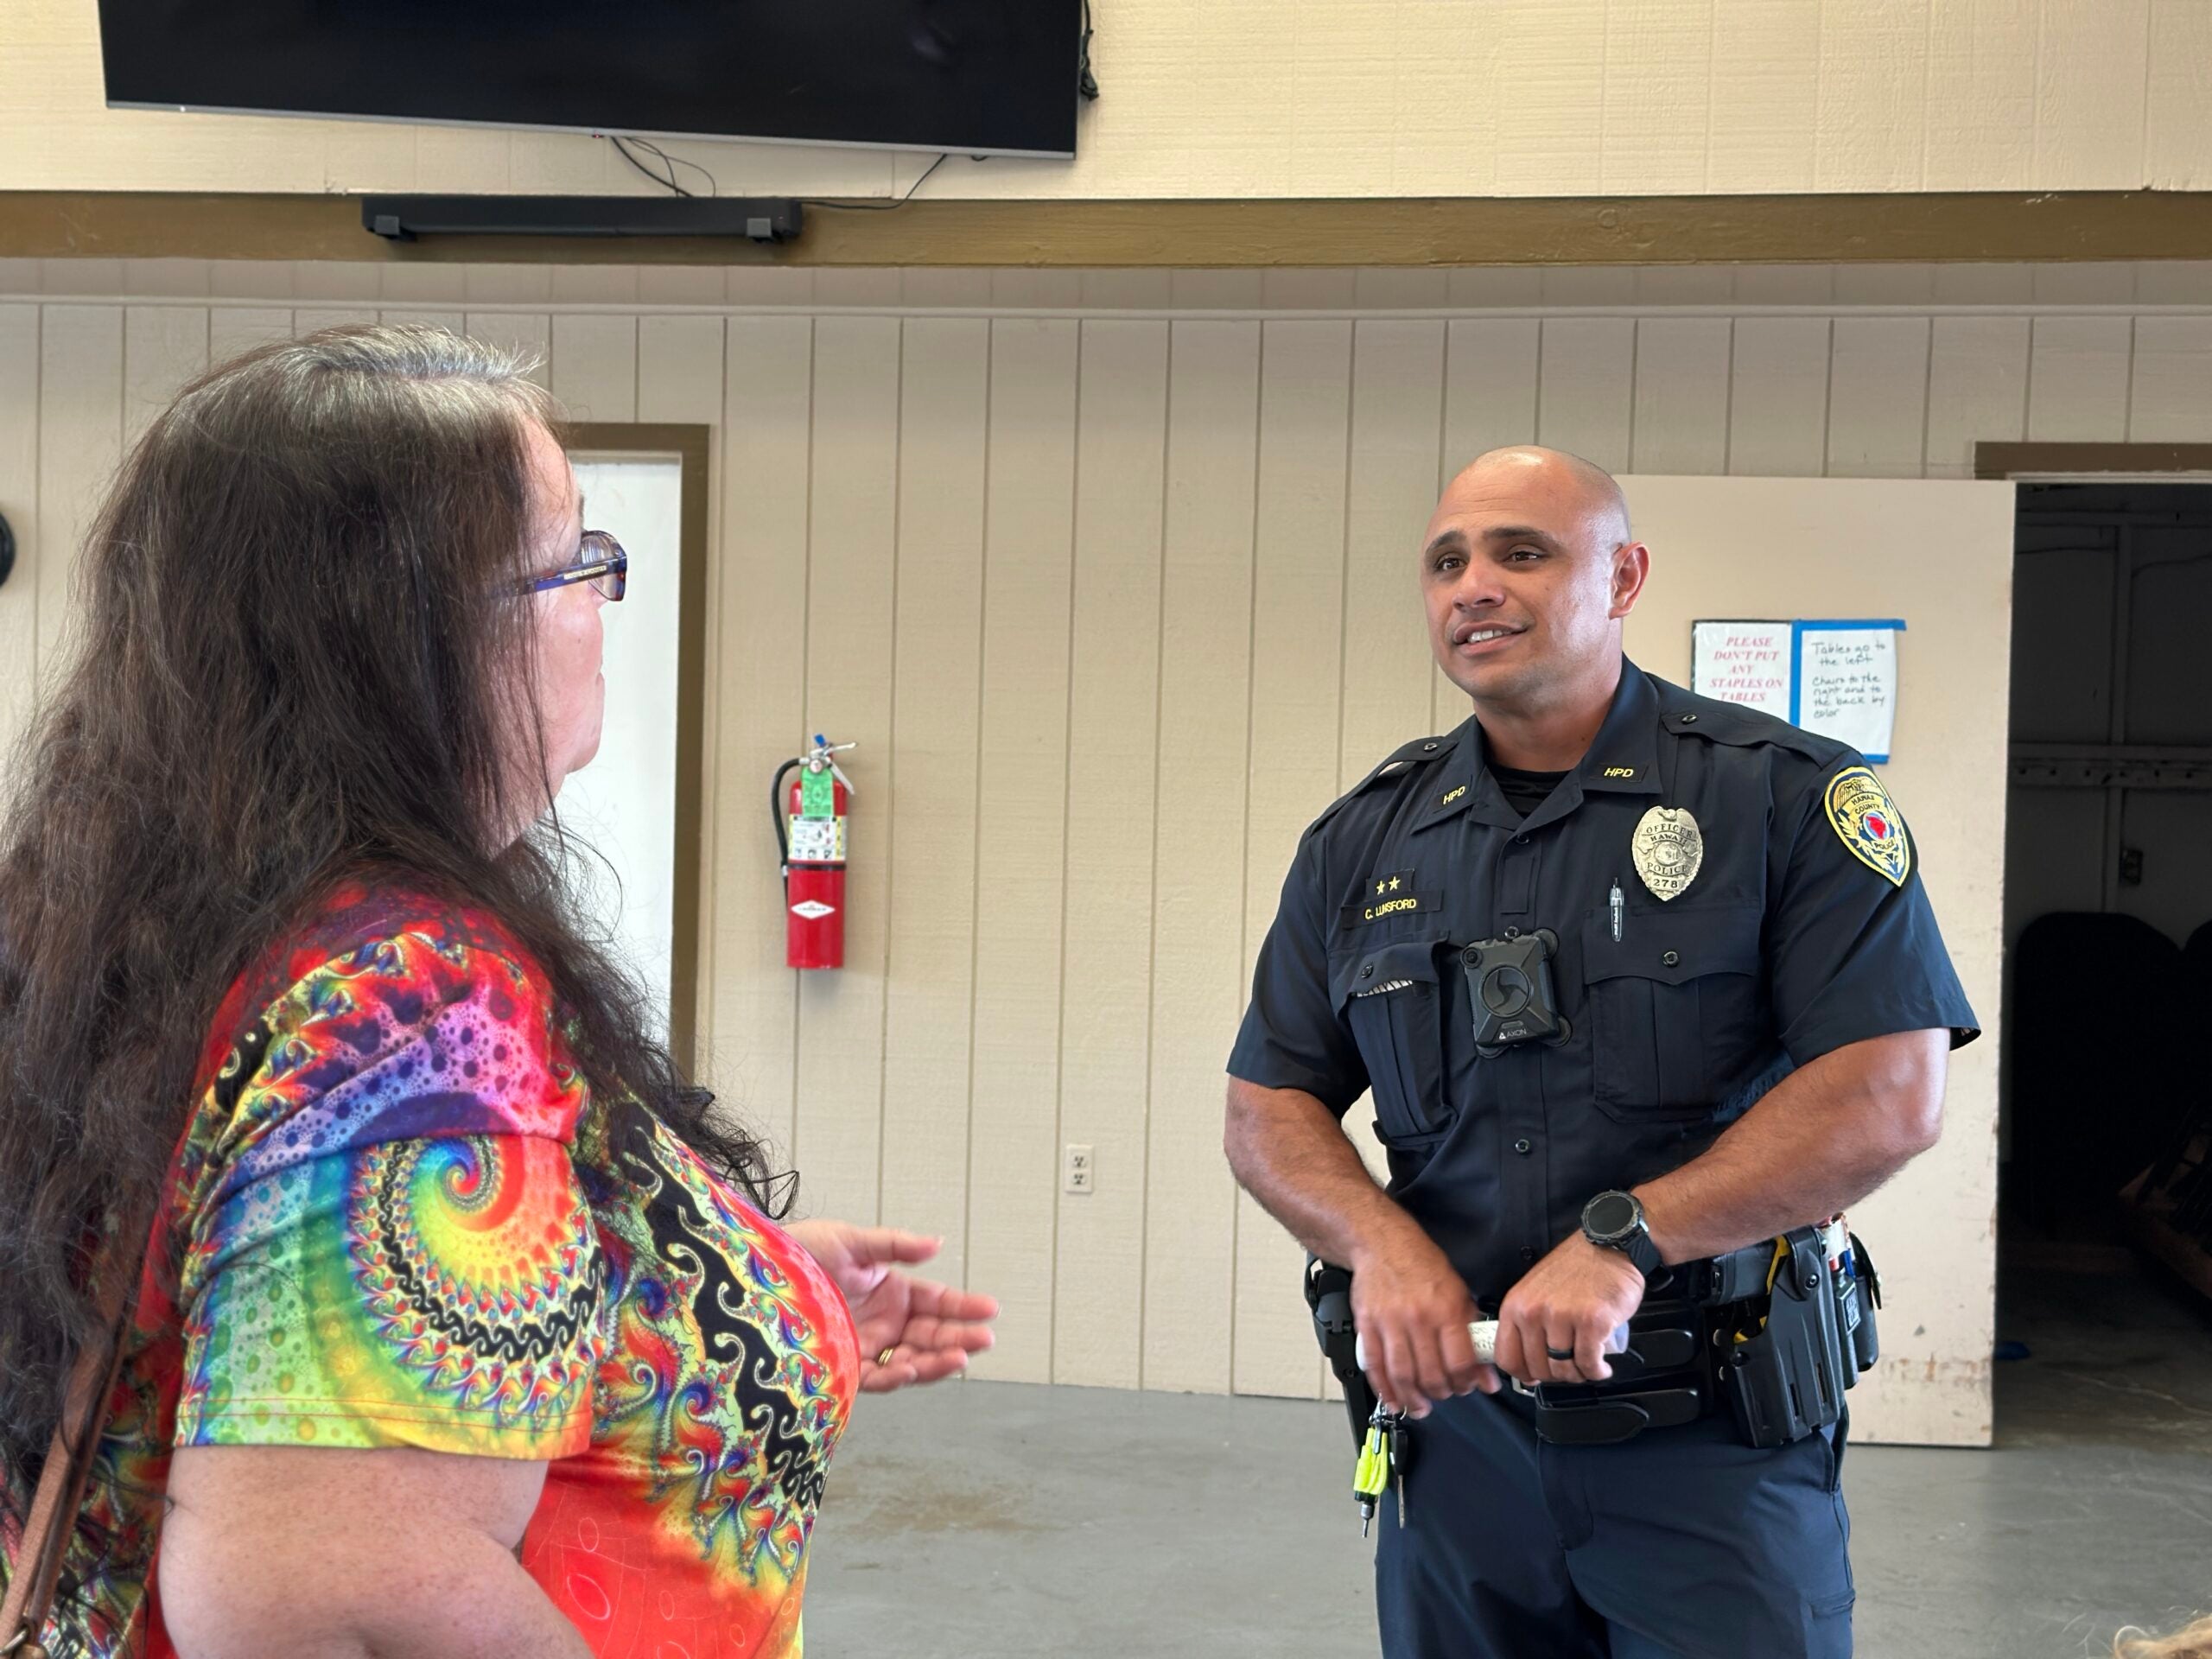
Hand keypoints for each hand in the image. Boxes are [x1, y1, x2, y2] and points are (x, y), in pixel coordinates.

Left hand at [784, 1220, 998, 1393]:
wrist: (755, 1279)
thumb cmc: (798, 1254)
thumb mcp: (851, 1241)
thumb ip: (895, 1245)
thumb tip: (937, 1243)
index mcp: (891, 1291)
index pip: (937, 1302)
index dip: (962, 1306)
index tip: (989, 1308)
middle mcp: (884, 1322)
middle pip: (931, 1335)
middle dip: (959, 1338)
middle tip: (985, 1338)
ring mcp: (867, 1347)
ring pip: (912, 1359)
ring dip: (937, 1361)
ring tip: (961, 1356)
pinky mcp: (845, 1368)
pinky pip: (878, 1377)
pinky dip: (899, 1375)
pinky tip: (915, 1367)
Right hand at [1350, 1220, 1496, 1416]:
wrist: (1382, 1242)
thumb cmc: (1421, 1264)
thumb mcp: (1459, 1292)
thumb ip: (1472, 1334)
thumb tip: (1486, 1372)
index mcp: (1446, 1309)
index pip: (1460, 1362)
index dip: (1467, 1383)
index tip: (1468, 1386)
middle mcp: (1418, 1318)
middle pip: (1432, 1374)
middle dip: (1443, 1393)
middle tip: (1446, 1394)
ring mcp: (1390, 1323)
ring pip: (1403, 1375)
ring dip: (1414, 1399)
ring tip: (1421, 1406)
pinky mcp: (1367, 1326)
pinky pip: (1375, 1366)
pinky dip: (1384, 1389)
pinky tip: (1393, 1400)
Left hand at [1493, 1234, 1645, 1386]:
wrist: (1608, 1245)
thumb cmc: (1575, 1268)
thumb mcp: (1536, 1290)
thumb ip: (1527, 1323)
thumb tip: (1526, 1363)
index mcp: (1516, 1305)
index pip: (1506, 1357)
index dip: (1522, 1373)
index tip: (1534, 1376)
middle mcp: (1534, 1312)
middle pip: (1537, 1369)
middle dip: (1555, 1376)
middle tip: (1569, 1368)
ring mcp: (1563, 1318)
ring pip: (1564, 1370)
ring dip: (1578, 1375)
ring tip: (1587, 1365)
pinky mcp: (1592, 1323)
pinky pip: (1589, 1364)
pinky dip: (1597, 1372)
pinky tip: (1601, 1367)